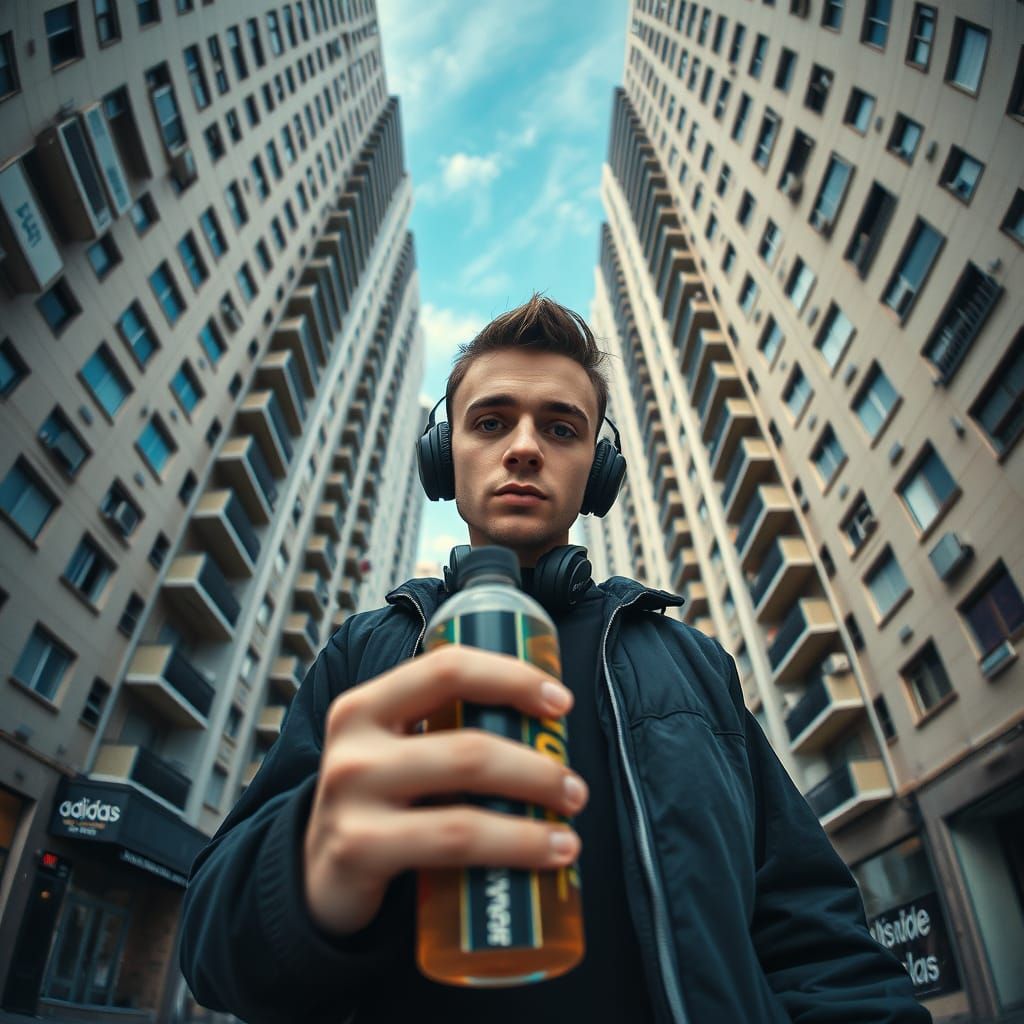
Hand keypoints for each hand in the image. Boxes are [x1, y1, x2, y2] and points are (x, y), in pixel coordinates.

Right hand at [303, 644, 587, 935]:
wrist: (318, 875)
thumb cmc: (379, 802)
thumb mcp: (394, 749)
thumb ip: (443, 725)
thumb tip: (544, 722)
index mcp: (366, 704)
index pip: (448, 669)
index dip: (512, 678)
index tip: (561, 701)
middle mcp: (353, 744)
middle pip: (469, 746)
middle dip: (538, 767)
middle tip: (574, 788)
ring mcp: (352, 799)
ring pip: (466, 802)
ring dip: (532, 814)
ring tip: (569, 827)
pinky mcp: (359, 851)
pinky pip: (454, 845)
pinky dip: (514, 848)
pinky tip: (548, 856)